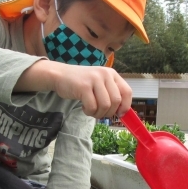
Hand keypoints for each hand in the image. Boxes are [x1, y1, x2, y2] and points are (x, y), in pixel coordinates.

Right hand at [15, 60, 132, 118]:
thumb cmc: (81, 83)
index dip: (125, 106)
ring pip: (105, 106)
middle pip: (116, 101)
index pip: (127, 92)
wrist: (60, 75)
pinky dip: (89, 112)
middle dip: (109, 112)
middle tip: (99, 112)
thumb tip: (123, 112)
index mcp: (112, 74)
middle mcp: (105, 74)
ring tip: (91, 110)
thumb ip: (111, 94)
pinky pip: (92, 107)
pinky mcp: (84, 87)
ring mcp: (94, 80)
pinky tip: (84, 107)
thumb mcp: (100, 84)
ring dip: (98, 113)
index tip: (119, 114)